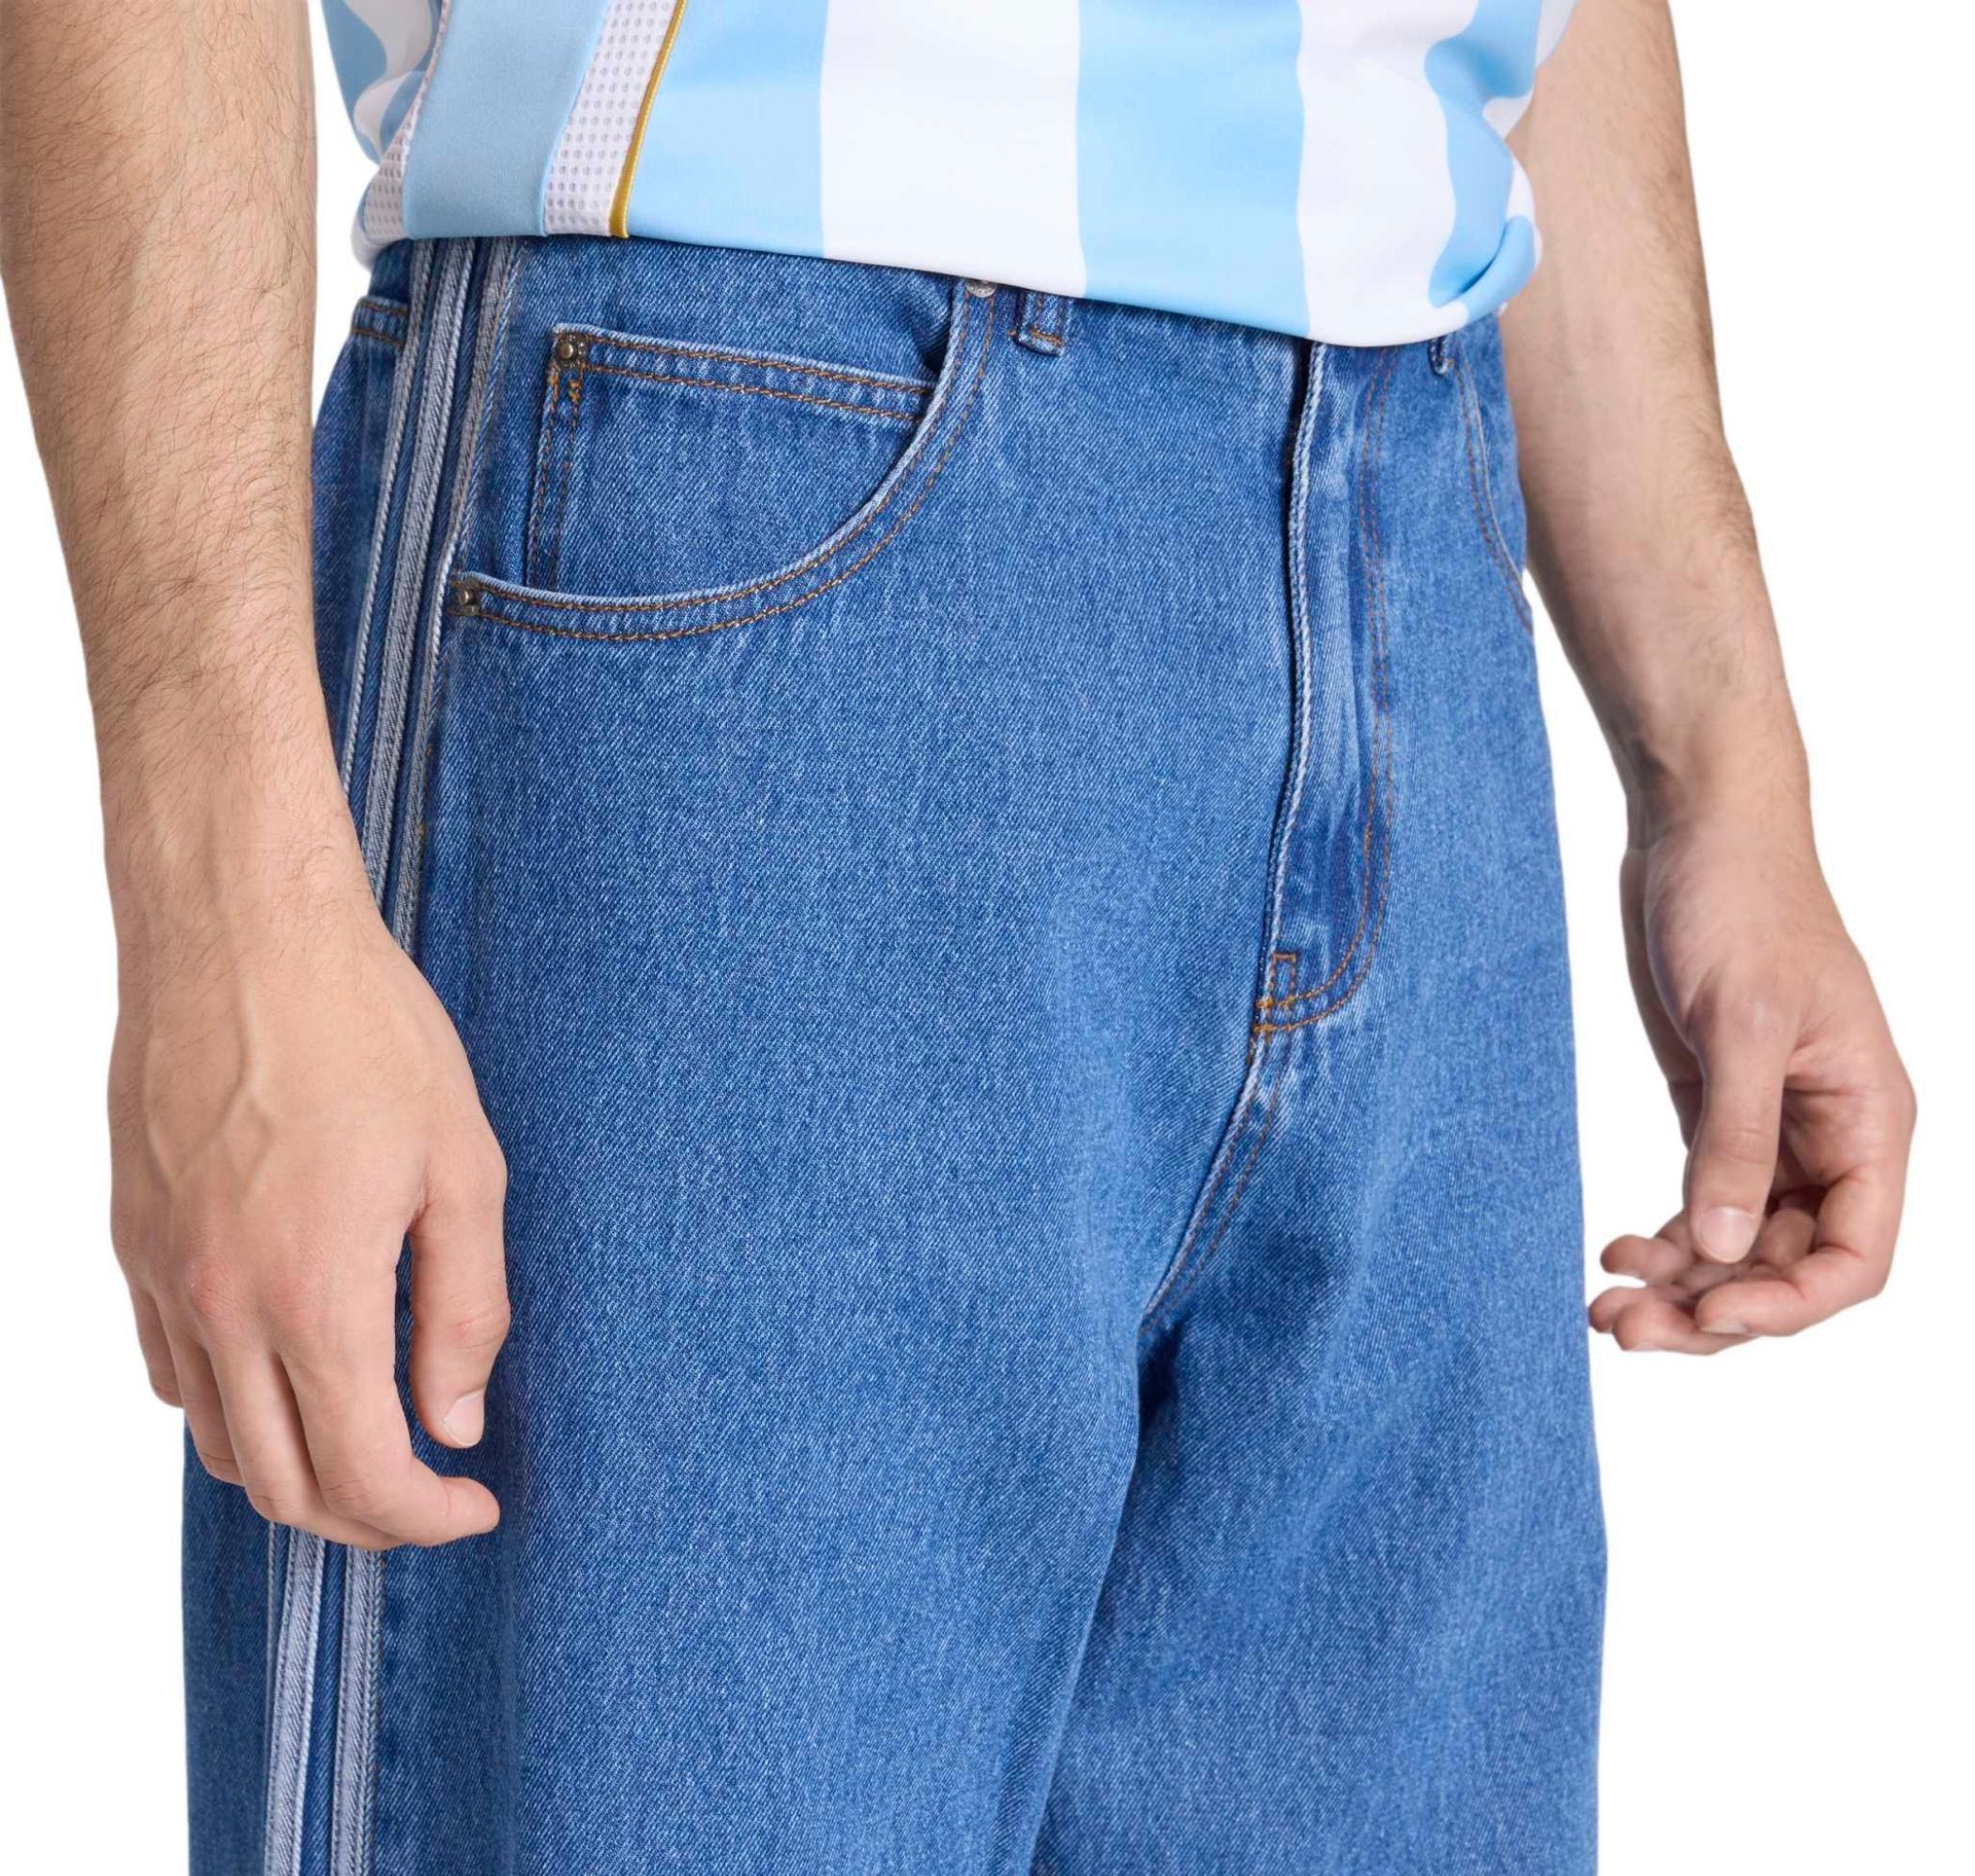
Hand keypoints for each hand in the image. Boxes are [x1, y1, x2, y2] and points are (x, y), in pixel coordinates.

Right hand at [108, 831, 507, 1546]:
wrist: (238, 933)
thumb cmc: (365, 1031)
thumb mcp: (463, 1165)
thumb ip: (466, 1310)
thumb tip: (457, 1422)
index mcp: (313, 1293)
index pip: (363, 1474)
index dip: (428, 1519)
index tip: (477, 1504)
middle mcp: (221, 1305)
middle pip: (280, 1487)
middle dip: (365, 1520)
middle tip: (432, 1494)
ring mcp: (163, 1278)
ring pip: (215, 1444)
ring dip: (294, 1474)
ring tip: (369, 1444)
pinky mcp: (133, 1244)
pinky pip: (170, 1373)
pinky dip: (230, 1411)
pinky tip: (288, 1374)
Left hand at [1590, 800, 1914, 1353]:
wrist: (1698, 833)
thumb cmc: (1742, 903)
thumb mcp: (1742, 1020)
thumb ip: (1734, 1136)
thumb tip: (1720, 1247)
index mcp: (1868, 1122)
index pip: (1853, 1256)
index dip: (1787, 1305)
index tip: (1707, 1313)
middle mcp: (1829, 1139)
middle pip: (1785, 1269)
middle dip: (1712, 1309)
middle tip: (1620, 1328)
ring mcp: (1772, 1131)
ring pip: (1738, 1248)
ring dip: (1681, 1286)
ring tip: (1604, 1306)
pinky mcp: (1718, 1112)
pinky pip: (1703, 1206)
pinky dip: (1667, 1239)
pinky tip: (1615, 1250)